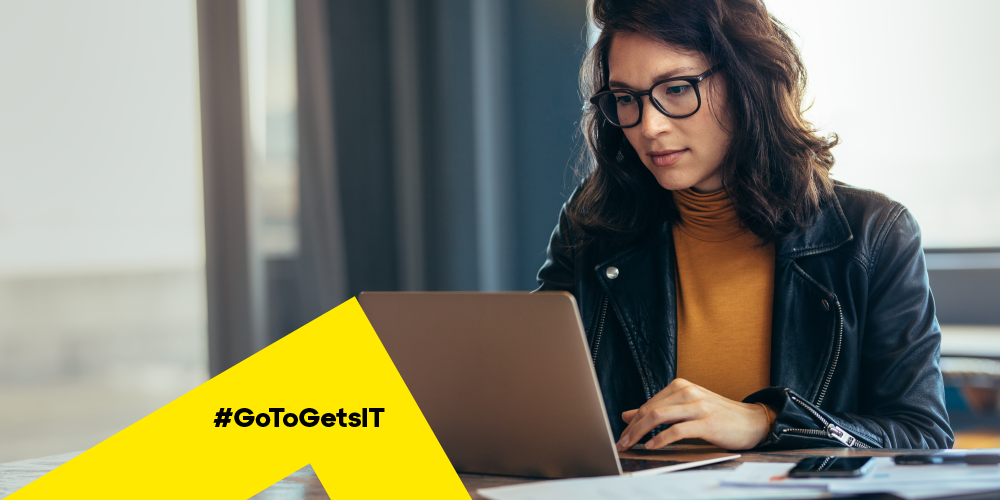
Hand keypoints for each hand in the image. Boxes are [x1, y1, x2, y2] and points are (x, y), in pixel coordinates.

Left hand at [616, 378, 769, 450]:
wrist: (752, 421)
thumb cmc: (718, 415)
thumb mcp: (685, 408)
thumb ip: (658, 410)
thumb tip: (627, 415)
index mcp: (680, 386)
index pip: (649, 404)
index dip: (632, 421)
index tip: (621, 435)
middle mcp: (687, 392)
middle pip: (650, 410)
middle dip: (632, 428)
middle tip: (621, 443)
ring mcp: (698, 406)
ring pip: (659, 417)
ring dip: (641, 433)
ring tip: (631, 445)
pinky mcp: (707, 422)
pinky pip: (677, 430)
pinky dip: (661, 439)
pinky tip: (652, 446)